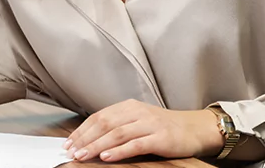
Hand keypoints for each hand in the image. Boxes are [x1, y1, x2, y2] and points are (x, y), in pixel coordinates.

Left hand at [62, 99, 222, 162]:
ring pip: (117, 134)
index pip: (99, 116)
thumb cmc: (164, 127)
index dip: (82, 130)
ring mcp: (149, 124)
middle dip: (85, 138)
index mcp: (128, 107)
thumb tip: (91, 139)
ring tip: (83, 155)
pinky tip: (106, 157)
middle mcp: (137, 112)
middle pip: (104, 124)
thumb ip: (118, 126)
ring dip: (96, 145)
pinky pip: (135, 144)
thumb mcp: (138, 121)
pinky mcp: (160, 138)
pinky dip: (119, 151)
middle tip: (71, 151)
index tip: (68, 142)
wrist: (195, 128)